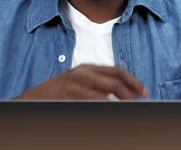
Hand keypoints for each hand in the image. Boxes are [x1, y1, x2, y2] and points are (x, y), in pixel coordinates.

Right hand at [16, 64, 148, 99]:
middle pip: (115, 81)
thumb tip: (123, 91)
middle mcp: (83, 73)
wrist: (37, 97)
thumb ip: (98, 83)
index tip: (143, 91)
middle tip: (140, 102)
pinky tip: (113, 111)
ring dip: (121, 102)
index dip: (133, 81)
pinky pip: (95, 102)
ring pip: (107, 93)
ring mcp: (77, 84)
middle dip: (131, 92)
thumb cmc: (61, 92)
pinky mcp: (71, 95)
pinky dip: (107, 107)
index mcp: (88, 68)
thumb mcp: (79, 81)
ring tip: (129, 108)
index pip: (117, 71)